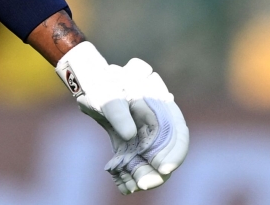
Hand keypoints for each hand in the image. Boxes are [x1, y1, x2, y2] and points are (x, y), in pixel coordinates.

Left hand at [55, 42, 189, 194]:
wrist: (91, 87)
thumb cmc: (102, 85)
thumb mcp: (108, 93)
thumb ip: (118, 111)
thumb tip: (129, 134)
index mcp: (160, 106)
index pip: (178, 132)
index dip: (176, 152)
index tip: (164, 169)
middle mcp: (158, 123)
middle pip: (166, 152)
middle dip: (157, 172)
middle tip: (142, 184)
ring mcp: (146, 136)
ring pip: (151, 162)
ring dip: (143, 176)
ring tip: (128, 185)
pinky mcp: (133, 146)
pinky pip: (136, 165)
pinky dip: (130, 176)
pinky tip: (120, 183)